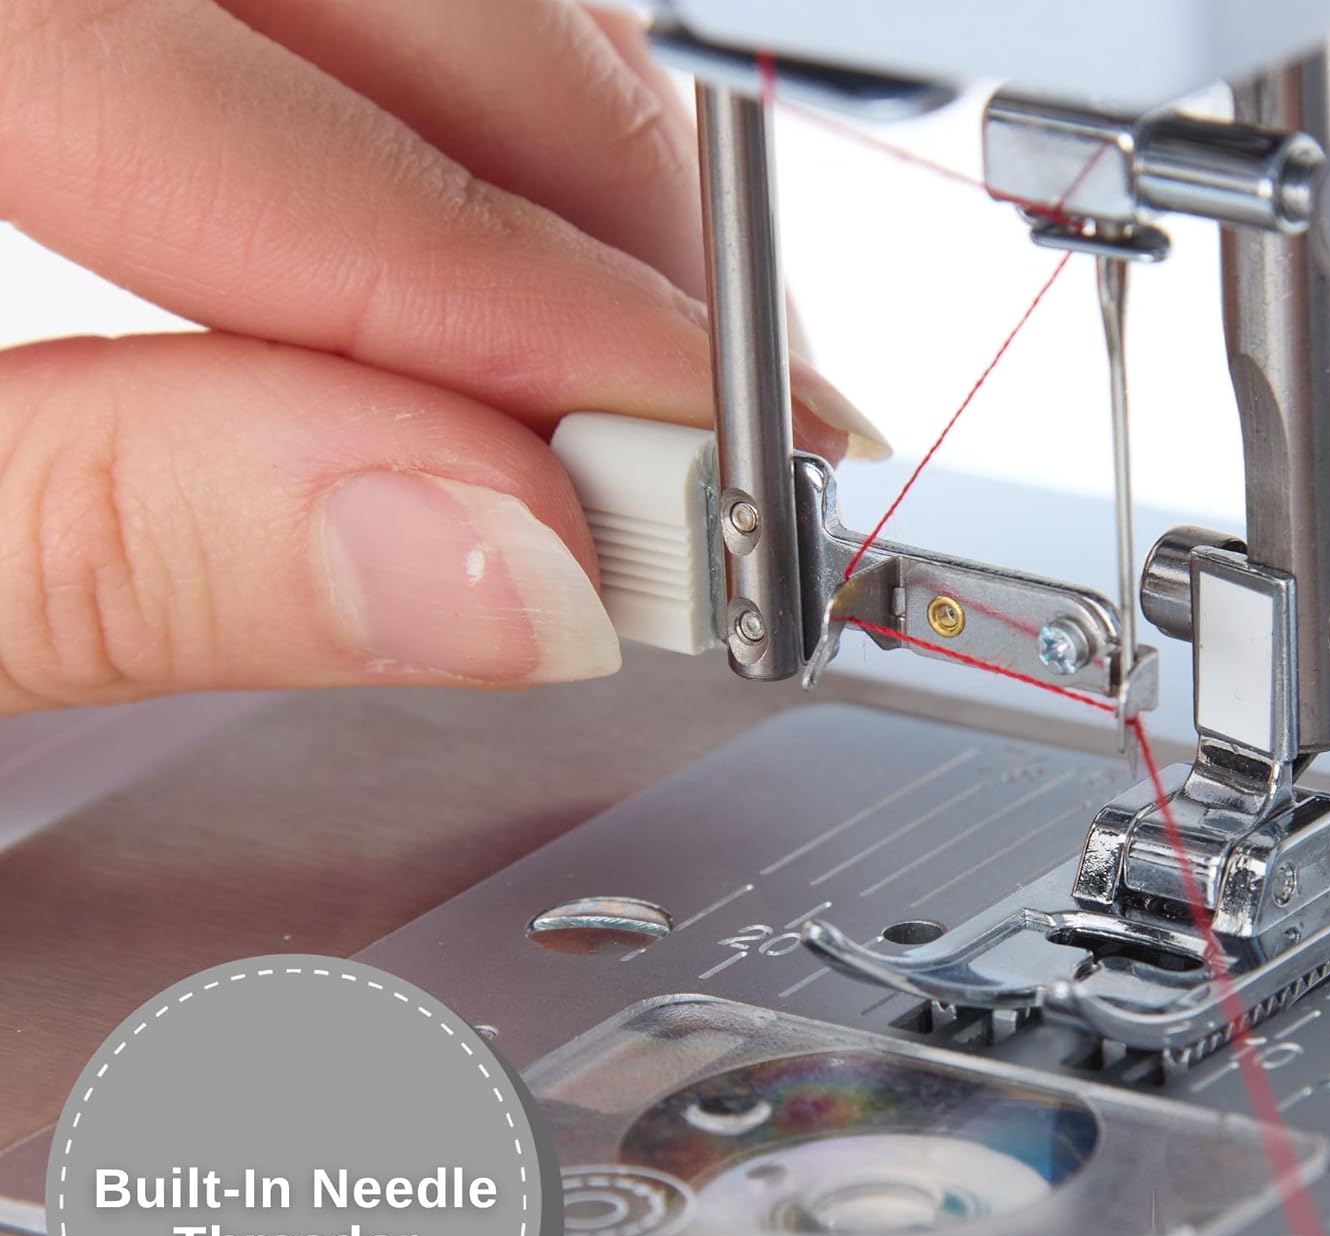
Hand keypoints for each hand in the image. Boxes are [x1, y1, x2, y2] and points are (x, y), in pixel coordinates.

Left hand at [0, 0, 884, 710]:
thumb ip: (129, 557)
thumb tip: (493, 567)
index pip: (243, 92)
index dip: (513, 298)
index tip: (695, 468)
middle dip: (602, 206)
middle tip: (732, 422)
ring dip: (565, 147)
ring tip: (659, 344)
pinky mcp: (78, 32)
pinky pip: (358, 11)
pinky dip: (473, 117)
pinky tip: (519, 245)